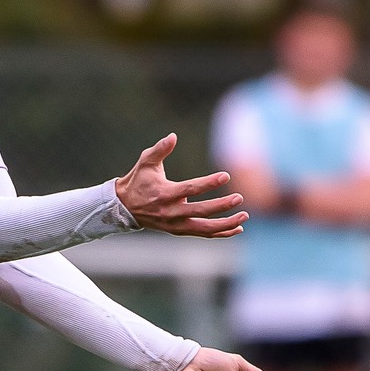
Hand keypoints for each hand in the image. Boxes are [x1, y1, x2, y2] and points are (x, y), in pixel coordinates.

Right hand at [115, 134, 246, 237]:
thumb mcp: (145, 161)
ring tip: (244, 215)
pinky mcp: (179, 230)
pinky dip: (221, 233)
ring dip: (226, 224)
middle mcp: (170, 212)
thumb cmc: (138, 180)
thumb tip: (173, 136)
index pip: (190, 189)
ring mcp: (175, 224)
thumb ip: (160, 149)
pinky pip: (203, 234)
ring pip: (204, 228)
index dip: (209, 183)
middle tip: (239, 197)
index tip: (226, 176)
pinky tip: (237, 229)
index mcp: (164, 194)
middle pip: (200, 211)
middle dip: (221, 206)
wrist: (125, 207)